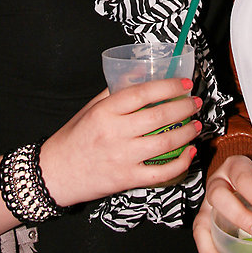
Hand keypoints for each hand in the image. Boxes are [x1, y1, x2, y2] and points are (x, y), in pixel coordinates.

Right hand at [39, 77, 200, 205]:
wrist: (55, 173)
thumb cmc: (74, 137)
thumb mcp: (90, 108)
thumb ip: (115, 91)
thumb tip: (143, 73)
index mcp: (105, 111)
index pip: (142, 93)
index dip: (168, 86)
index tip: (184, 83)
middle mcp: (114, 133)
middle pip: (158, 117)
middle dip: (184, 107)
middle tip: (194, 102)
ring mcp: (122, 157)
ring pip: (164, 143)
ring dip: (187, 132)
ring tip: (196, 125)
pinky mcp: (127, 179)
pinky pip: (161, 172)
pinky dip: (180, 162)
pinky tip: (189, 152)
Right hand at [193, 155, 251, 252]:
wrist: (235, 176)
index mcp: (236, 169)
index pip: (244, 179)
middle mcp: (217, 186)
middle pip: (220, 197)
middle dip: (239, 217)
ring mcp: (206, 206)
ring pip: (201, 226)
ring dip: (213, 252)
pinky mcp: (202, 226)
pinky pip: (201, 246)